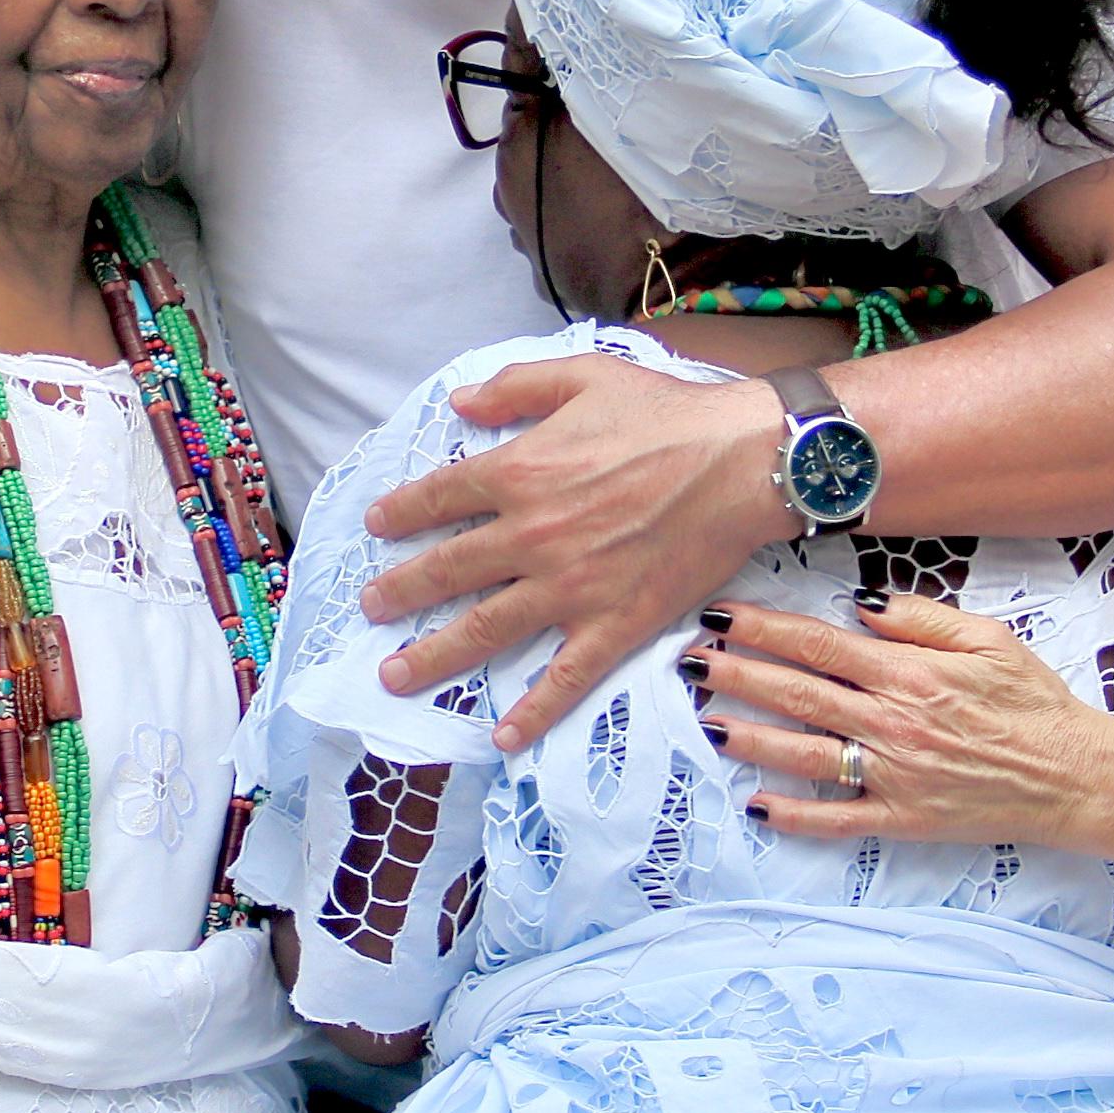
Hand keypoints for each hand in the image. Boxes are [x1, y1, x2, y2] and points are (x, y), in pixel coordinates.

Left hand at [361, 359, 790, 751]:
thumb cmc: (667, 412)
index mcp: (521, 472)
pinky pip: (565, 677)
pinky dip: (533, 712)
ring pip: (485, 631)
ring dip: (433, 657)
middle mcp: (532, 536)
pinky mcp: (614, 624)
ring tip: (394, 676)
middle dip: (399, 592)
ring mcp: (570, 588)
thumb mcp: (584, 374)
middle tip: (370, 609)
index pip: (440, 496)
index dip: (402, 512)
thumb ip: (515, 387)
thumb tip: (459, 403)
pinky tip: (501, 737)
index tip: (377, 526)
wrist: (744, 461)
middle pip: (447, 571)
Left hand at [679, 590, 1113, 846]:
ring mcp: (896, 772)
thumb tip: (858, 605)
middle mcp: (894, 721)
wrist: (1077, 775)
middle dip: (738, 674)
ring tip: (707, 720)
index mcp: (909, 672)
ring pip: (807, 753)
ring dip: (752, 736)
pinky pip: (840, 818)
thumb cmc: (1035, 702)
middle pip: (799, 692)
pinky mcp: (905, 818)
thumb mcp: (988, 638)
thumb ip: (919, 618)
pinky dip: (796, 815)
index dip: (763, 629)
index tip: (721, 617)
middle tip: (690, 663)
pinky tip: (757, 804)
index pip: (819, 644)